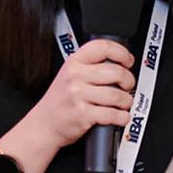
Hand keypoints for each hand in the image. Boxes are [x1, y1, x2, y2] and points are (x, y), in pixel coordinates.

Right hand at [17, 39, 135, 153]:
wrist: (44, 124)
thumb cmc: (60, 101)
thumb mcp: (69, 75)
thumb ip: (90, 66)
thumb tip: (119, 64)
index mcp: (74, 62)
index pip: (103, 47)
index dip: (121, 53)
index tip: (128, 61)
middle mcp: (75, 76)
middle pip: (116, 72)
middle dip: (128, 80)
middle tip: (127, 85)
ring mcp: (78, 95)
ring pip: (117, 95)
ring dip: (126, 101)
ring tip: (123, 103)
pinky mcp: (83, 114)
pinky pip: (113, 114)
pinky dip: (122, 117)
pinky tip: (120, 116)